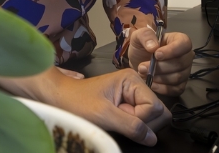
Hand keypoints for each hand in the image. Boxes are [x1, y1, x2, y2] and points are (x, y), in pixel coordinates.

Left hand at [43, 68, 169, 145]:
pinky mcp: (128, 104)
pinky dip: (132, 125)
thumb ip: (130, 126)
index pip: (155, 107)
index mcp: (132, 80)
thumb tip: (153, 139)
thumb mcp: (103, 115)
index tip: (120, 117)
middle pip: (159, 112)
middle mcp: (136, 85)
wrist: (59, 97)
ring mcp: (133, 95)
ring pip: (153, 117)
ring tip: (116, 119)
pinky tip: (117, 120)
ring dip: (137, 124)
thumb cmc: (77, 102)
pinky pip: (142, 119)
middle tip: (119, 119)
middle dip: (143, 122)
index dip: (142, 119)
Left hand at [128, 27, 193, 96]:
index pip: (184, 44)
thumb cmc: (141, 47)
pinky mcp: (180, 85)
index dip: (172, 50)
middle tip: (142, 67)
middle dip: (160, 67)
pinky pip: (176, 89)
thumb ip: (145, 36)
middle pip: (180, 63)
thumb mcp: (138, 36)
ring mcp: (185, 71)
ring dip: (159, 77)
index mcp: (179, 40)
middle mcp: (186, 56)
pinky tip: (151, 84)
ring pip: (178, 77)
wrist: (138, 62)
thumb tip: (153, 47)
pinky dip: (162, 88)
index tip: (156, 55)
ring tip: (144, 74)